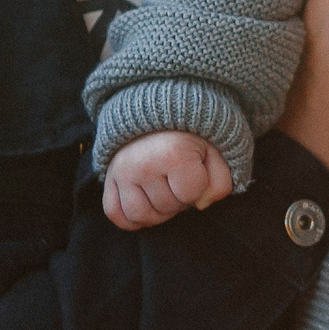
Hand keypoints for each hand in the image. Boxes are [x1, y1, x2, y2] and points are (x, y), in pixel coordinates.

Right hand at [99, 132, 231, 231]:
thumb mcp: (214, 151)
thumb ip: (220, 182)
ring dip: (156, 211)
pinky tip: (145, 203)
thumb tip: (201, 205)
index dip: (197, 186)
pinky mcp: (109, 178)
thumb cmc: (189, 135)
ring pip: (140, 216)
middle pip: (167, 207)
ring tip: (163, 192)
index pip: (191, 195)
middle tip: (177, 178)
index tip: (194, 168)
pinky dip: (130, 217)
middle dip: (178, 198)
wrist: (156, 112)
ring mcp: (122, 172)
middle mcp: (143, 164)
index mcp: (173, 153)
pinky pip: (115, 213)